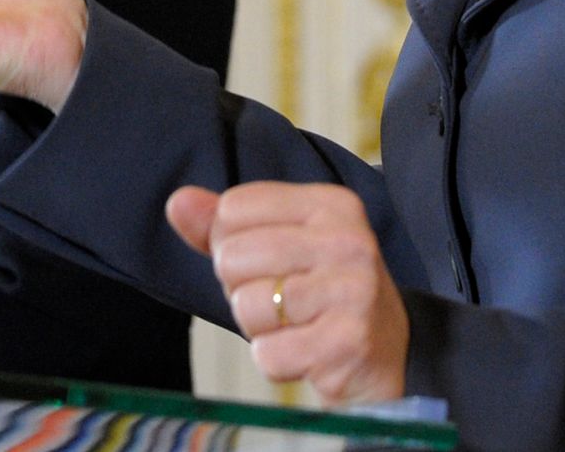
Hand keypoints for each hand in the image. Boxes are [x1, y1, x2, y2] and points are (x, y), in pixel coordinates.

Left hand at [166, 182, 408, 405]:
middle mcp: (346, 238)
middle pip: (233, 256)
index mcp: (329, 203)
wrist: (387, 352)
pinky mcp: (348, 342)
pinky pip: (268, 354)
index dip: (230, 243)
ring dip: (258, 328)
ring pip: (247, 306)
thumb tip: (176, 203)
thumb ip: (224, 225)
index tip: (265, 263)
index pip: (233, 209)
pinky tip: (305, 353)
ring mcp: (352, 290)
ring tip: (293, 325)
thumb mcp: (280, 245)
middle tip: (278, 300)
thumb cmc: (319, 293)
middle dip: (240, 289)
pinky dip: (275, 361)